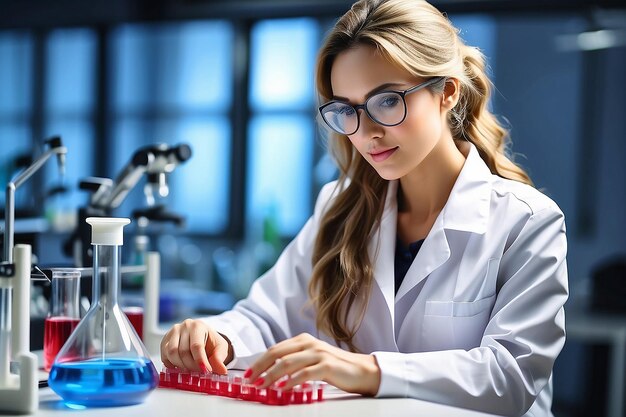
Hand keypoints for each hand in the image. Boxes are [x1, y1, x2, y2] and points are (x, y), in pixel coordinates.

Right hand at [160, 319, 232, 374]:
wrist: (203, 338)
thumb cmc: (210, 342)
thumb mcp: (220, 348)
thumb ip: (220, 359)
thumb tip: (221, 370)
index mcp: (198, 326)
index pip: (196, 345)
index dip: (200, 361)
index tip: (205, 371)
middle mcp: (183, 327)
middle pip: (183, 351)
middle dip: (191, 366)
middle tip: (199, 372)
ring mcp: (172, 333)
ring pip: (171, 353)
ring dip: (181, 366)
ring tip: (190, 369)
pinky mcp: (164, 341)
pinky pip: (164, 355)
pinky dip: (171, 365)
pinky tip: (180, 367)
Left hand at [245, 333, 379, 395]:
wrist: (362, 370)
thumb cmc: (335, 367)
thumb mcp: (312, 359)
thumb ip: (295, 361)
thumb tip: (271, 373)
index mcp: (303, 340)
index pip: (275, 349)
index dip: (259, 362)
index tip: (248, 374)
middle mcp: (309, 344)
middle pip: (277, 353)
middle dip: (260, 368)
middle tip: (249, 380)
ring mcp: (318, 353)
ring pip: (288, 363)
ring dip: (271, 376)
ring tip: (261, 386)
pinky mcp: (327, 366)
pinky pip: (305, 373)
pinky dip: (291, 381)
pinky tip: (283, 389)